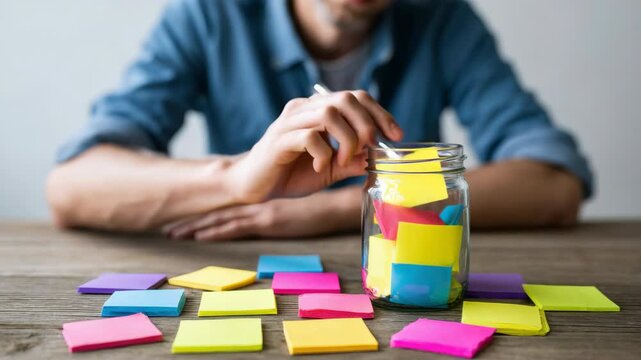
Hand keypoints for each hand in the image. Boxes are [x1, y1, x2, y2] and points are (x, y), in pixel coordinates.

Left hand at [162, 189, 359, 240]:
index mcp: (261, 201)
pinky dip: (214, 233)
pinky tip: (197, 238)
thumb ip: (283, 213)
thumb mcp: (296, 209)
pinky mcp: (267, 222)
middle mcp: (256, 205)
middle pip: (217, 213)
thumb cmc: (323, 206)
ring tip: (172, 234)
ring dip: (195, 227)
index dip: (205, 213)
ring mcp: (260, 212)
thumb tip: (273, 218)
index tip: (184, 219)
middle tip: (167, 227)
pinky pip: (235, 229)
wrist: (338, 203)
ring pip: (220, 220)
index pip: (227, 208)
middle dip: (192, 221)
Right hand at [226, 90, 402, 203]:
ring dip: (347, 139)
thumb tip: (377, 159)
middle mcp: (304, 109)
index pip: (355, 97)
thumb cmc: (290, 174)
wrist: (253, 186)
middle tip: (371, 148)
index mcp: (317, 110)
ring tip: (343, 161)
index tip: (395, 135)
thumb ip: (351, 161)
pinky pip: (309, 137)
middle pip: (345, 99)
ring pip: (329, 113)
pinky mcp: (279, 140)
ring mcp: (289, 122)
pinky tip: (319, 168)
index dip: (379, 113)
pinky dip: (323, 154)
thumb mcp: (329, 168)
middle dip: (367, 123)